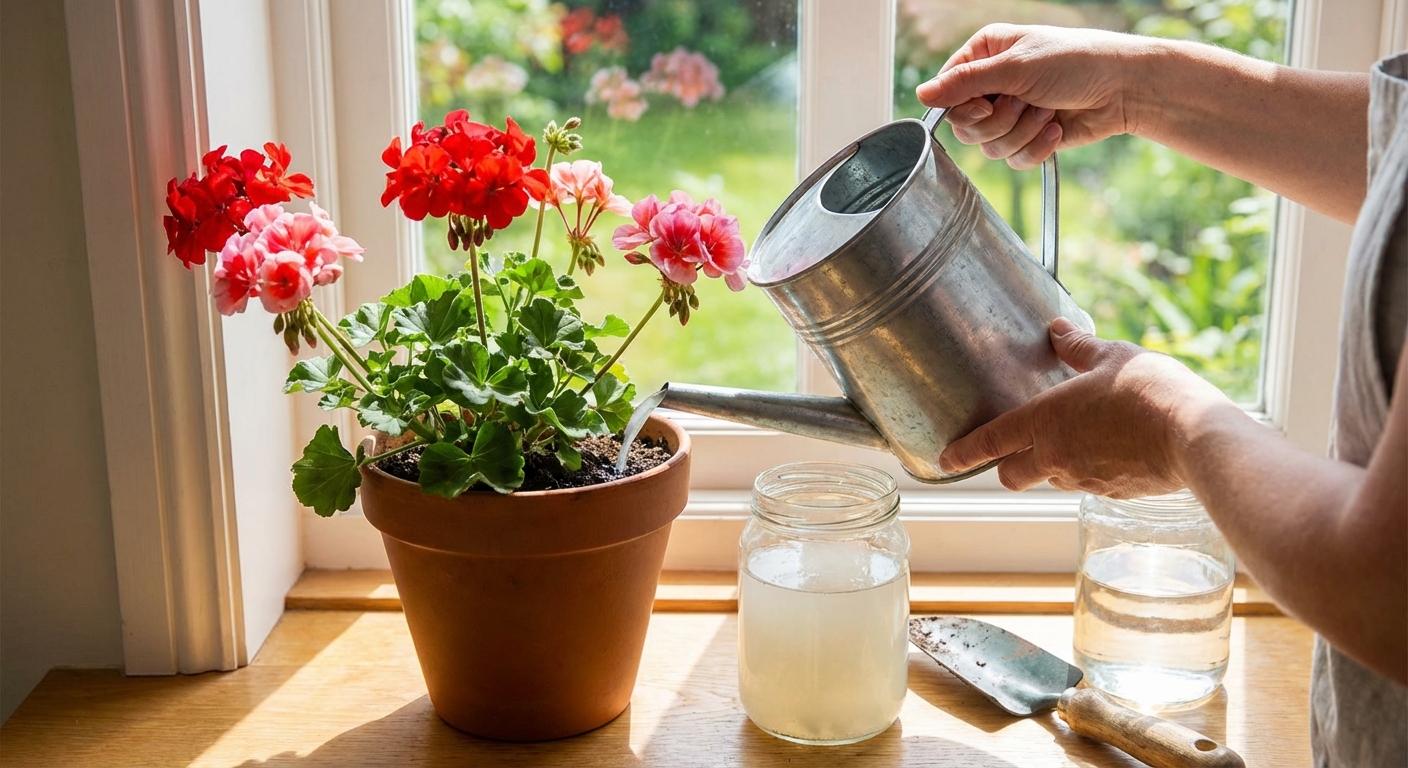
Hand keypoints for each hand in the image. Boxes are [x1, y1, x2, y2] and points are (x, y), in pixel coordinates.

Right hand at [916, 25, 1155, 169]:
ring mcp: (1011, 112)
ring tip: (1047, 112)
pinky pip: (1013, 159)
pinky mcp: (1029, 137)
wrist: (1123, 88)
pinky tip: (1056, 127)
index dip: (962, 107)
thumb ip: (965, 83)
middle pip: (965, 125)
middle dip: (998, 122)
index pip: (947, 91)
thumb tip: (921, 93)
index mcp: (984, 55)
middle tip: (1024, 103)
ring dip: (1021, 132)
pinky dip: (1036, 147)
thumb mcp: (1015, 67)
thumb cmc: (1076, 62)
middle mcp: (993, 84)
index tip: (986, 105)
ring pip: (989, 146)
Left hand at [938, 317, 1231, 497]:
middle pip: (1011, 476)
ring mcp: (1083, 479)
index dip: (963, 452)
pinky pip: (1088, 485)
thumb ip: (1079, 347)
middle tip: (1016, 451)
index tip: (945, 460)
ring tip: (1079, 440)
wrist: (1196, 438)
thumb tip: (1058, 330)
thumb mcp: (1113, 356)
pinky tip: (1114, 452)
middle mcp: (1055, 456)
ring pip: (1051, 480)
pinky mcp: (1112, 494)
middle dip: (1007, 467)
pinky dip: (1090, 471)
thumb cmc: (1151, 390)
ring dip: (1052, 466)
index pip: (990, 441)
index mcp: (1044, 420)